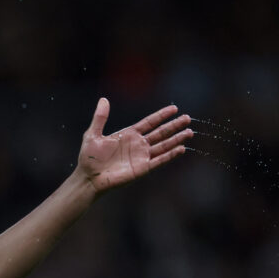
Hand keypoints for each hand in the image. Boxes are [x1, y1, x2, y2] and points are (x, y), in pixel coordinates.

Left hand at [77, 98, 191, 192]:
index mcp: (129, 134)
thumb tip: (103, 99)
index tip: (175, 108)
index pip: (150, 122)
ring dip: (176, 139)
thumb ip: (100, 118)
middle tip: (188, 118)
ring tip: (189, 132)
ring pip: (163, 146)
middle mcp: (138, 144)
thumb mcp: (93, 135)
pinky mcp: (142, 169)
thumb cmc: (89, 158)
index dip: (162, 116)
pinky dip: (170, 155)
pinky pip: (159, 161)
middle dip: (174, 126)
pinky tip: (181, 149)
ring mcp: (141, 157)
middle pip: (160, 133)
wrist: (88, 178)